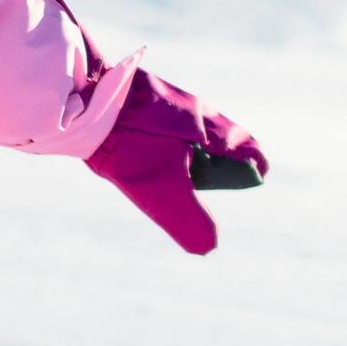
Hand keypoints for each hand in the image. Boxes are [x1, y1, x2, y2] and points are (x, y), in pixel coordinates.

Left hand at [85, 68, 266, 254]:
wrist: (90, 101)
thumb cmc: (130, 143)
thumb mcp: (161, 189)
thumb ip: (187, 219)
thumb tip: (208, 248)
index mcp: (211, 127)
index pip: (248, 147)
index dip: (254, 167)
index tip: (255, 179)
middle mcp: (197, 110)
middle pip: (224, 138)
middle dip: (225, 162)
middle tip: (212, 181)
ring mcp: (173, 100)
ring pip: (196, 128)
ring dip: (196, 151)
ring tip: (179, 169)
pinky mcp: (148, 97)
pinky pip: (169, 121)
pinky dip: (170, 140)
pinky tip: (149, 151)